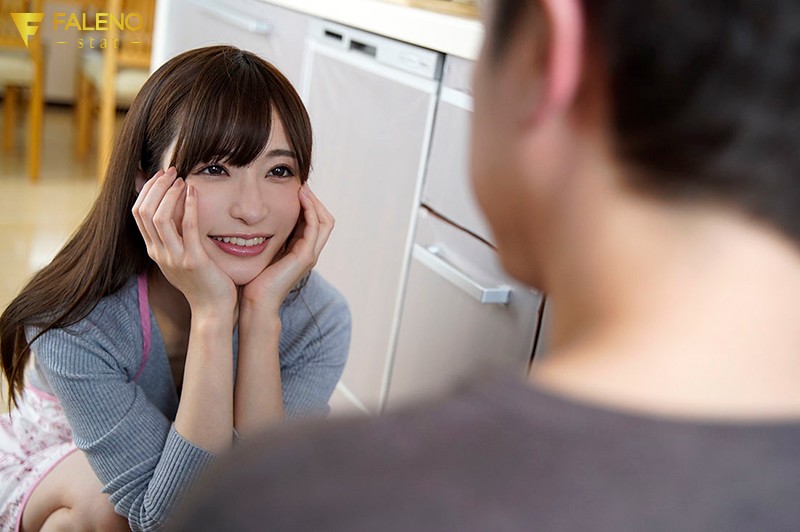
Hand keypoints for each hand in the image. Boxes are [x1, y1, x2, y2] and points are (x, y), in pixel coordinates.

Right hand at [132, 168, 236, 313]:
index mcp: (154, 250)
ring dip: (170, 194)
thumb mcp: (181, 256)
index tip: (162, 176)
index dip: (148, 191)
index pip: (138, 213)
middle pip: (144, 212)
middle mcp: (159, 253)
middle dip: (156, 187)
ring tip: (181, 180)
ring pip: (160, 218)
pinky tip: (194, 192)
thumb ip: (175, 235)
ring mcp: (174, 258)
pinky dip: (190, 206)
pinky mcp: (193, 260)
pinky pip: (188, 228)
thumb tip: (171, 208)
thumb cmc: (203, 280)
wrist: (213, 308)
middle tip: (171, 171)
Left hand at [240, 185, 333, 315]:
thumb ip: (266, 237)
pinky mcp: (305, 257)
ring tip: (302, 187)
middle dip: (315, 200)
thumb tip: (253, 218)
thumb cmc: (253, 280)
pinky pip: (315, 228)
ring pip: (325, 221)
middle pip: (325, 219)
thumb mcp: (261, 252)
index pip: (315, 221)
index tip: (295, 188)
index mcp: (301, 250)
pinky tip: (298, 199)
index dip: (309, 204)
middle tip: (301, 184)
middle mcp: (310, 252)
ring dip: (315, 202)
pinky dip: (310, 211)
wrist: (255, 302)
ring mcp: (310, 255)